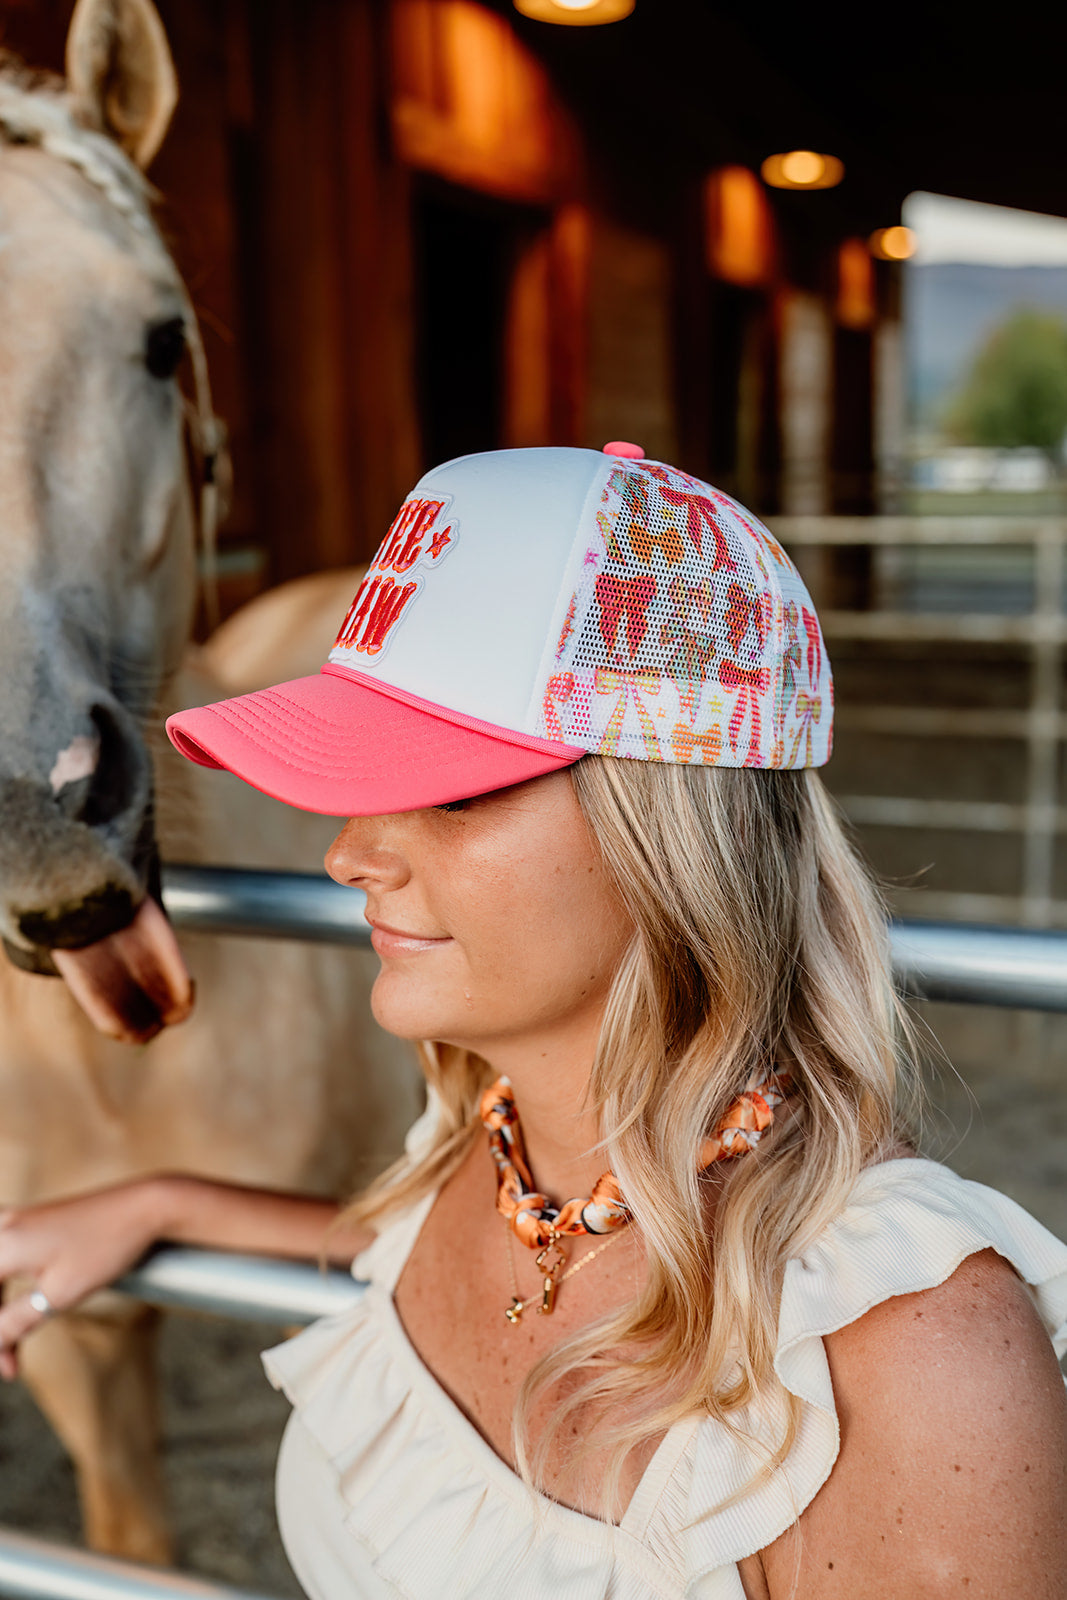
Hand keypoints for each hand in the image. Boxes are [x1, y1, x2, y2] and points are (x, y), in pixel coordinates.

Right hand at [0, 1180, 164, 1377]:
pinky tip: (16, 1310)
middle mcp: (4, 1226)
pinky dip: (7, 1287)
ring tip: (14, 1344)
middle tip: (11, 1360)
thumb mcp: (59, 1294)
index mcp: (3, 1244)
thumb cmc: (106, 1247)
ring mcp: (18, 1219)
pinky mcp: (32, 1220)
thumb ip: (16, 1322)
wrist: (146, 1207)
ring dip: (0, 1308)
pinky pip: (4, 1256)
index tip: (10, 1369)